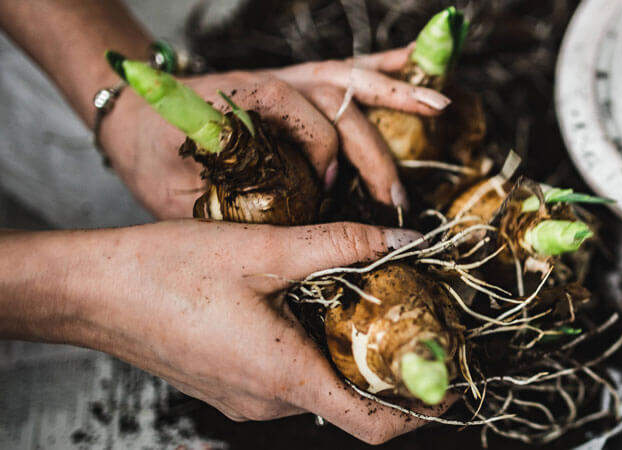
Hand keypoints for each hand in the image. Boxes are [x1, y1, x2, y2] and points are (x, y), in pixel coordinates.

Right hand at [39, 221, 445, 443]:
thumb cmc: (165, 271)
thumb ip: (340, 245)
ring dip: (348, 352)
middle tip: (418, 322)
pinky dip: (312, 350)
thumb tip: (401, 238)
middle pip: (352, 401)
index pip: (373, 425)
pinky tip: (313, 305)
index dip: (420, 411)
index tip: (451, 386)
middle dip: (390, 367)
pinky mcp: (228, 386)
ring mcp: (245, 399)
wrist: (88, 291)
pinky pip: (287, 378)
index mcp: (285, 377)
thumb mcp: (263, 249)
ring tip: (368, 303)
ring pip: (319, 385)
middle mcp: (268, 402)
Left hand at [99, 47, 447, 219]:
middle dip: (374, 149)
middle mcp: (270, 82)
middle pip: (337, 100)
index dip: (320, 148)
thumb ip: (221, 208)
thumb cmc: (152, 155)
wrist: (132, 114)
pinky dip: (386, 66)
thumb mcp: (172, 189)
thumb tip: (279, 237)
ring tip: (441, 108)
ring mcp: (288, 79)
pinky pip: (347, 70)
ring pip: (351, 80)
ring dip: (398, 93)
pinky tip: (422, 65)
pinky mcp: (298, 82)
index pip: (296, 113)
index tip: (328, 187)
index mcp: (238, 102)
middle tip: (396, 198)